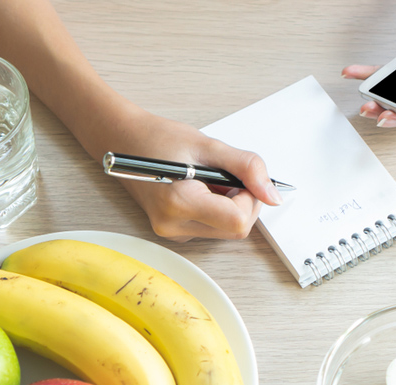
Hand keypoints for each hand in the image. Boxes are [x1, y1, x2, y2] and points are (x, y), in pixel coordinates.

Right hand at [110, 108, 281, 241]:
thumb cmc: (158, 139)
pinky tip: (202, 189)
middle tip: (227, 175)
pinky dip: (218, 209)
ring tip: (209, 179)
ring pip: (227, 231)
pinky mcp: (175, 232)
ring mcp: (173, 233)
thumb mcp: (210, 146)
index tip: (244, 178)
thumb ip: (247, 168)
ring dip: (231, 206)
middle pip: (236, 230)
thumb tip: (272, 195)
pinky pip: (213, 228)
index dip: (251, 199)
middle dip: (243, 202)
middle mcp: (174, 225)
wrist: (123, 141)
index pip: (238, 221)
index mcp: (179, 203)